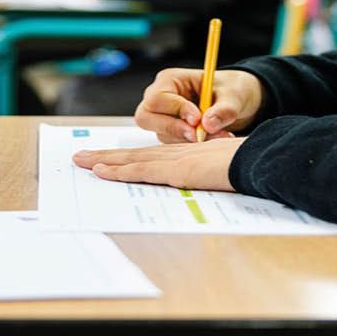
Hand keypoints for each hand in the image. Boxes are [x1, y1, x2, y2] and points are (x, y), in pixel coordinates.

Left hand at [72, 138, 244, 190]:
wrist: (257, 159)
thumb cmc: (246, 165)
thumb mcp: (224, 170)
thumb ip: (210, 175)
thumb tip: (207, 181)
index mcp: (185, 155)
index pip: (148, 156)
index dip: (125, 157)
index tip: (106, 159)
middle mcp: (175, 154)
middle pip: (133, 155)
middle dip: (104, 156)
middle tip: (79, 157)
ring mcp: (174, 161)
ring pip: (131, 160)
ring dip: (103, 162)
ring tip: (80, 162)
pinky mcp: (175, 171)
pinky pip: (141, 171)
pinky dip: (119, 172)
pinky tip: (101, 172)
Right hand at [135, 68, 263, 142]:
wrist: (238, 101)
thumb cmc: (230, 89)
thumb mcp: (233, 95)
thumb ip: (223, 109)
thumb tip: (208, 124)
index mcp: (170, 80)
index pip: (158, 98)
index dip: (175, 110)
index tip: (197, 119)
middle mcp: (161, 99)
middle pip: (146, 118)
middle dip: (174, 129)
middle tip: (199, 135)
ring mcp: (163, 117)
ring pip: (162, 134)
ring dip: (189, 139)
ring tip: (219, 135)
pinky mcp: (171, 133)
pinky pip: (173, 144)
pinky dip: (193, 146)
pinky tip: (214, 139)